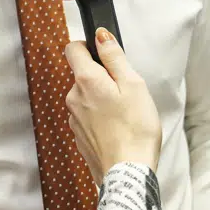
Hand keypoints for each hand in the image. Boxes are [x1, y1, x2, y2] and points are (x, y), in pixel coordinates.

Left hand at [63, 28, 161, 181]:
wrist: (128, 173)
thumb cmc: (136, 129)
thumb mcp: (134, 85)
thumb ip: (114, 57)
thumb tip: (101, 36)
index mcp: (86, 80)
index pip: (73, 49)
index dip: (88, 46)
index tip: (105, 54)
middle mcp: (73, 97)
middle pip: (82, 75)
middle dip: (102, 77)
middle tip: (126, 91)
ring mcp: (74, 119)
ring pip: (86, 97)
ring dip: (102, 99)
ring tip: (125, 113)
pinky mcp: (79, 136)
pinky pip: (88, 117)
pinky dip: (101, 118)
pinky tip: (119, 128)